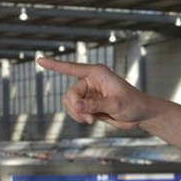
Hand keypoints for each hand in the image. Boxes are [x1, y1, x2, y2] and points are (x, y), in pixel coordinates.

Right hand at [35, 58, 156, 127]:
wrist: (140, 115)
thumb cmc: (133, 104)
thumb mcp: (115, 104)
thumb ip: (95, 104)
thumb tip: (75, 105)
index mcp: (97, 74)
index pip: (71, 68)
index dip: (55, 65)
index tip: (39, 60)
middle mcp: (90, 81)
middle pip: (69, 93)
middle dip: (75, 108)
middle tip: (88, 118)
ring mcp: (89, 93)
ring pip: (70, 103)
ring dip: (77, 114)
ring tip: (91, 120)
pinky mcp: (89, 104)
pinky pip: (75, 110)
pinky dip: (80, 117)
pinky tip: (92, 120)